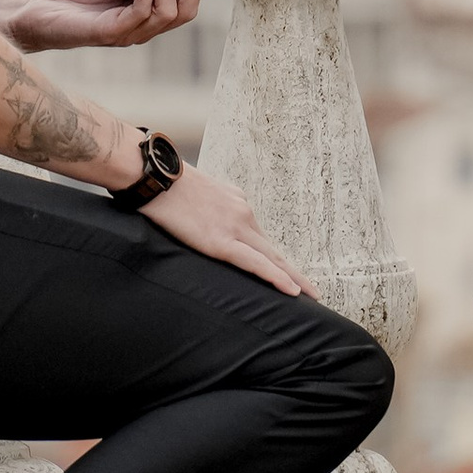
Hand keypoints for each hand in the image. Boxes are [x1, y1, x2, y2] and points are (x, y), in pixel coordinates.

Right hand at [142, 160, 305, 294]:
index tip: (289, 270)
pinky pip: (256, 264)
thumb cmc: (167, 186)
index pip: (258, 236)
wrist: (156, 177)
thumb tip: (207, 223)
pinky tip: (292, 291)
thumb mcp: (197, 194)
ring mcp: (235, 227)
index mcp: (236, 202)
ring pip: (271, 258)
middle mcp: (242, 212)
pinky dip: (277, 278)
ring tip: (312, 295)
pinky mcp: (222, 241)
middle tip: (315, 290)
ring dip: (293, 278)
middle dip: (295, 272)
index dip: (275, 256)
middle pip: (273, 250)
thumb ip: (210, 209)